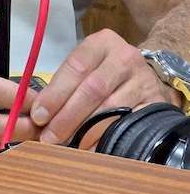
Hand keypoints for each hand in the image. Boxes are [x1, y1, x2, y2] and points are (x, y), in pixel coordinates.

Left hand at [29, 28, 179, 146]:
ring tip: (67, 146)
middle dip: (67, 117)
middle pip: (92, 90)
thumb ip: (62, 86)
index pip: (76, 67)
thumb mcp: (84, 69)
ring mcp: (144, 80)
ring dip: (85, 132)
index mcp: (102, 42)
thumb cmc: (103, 74)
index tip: (39, 116)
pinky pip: (128, 125)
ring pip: (111, 109)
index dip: (55, 93)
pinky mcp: (156, 103)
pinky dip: (107, 140)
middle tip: (50, 138)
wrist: (142, 78)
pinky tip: (91, 150)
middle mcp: (125, 57)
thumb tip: (37, 114)